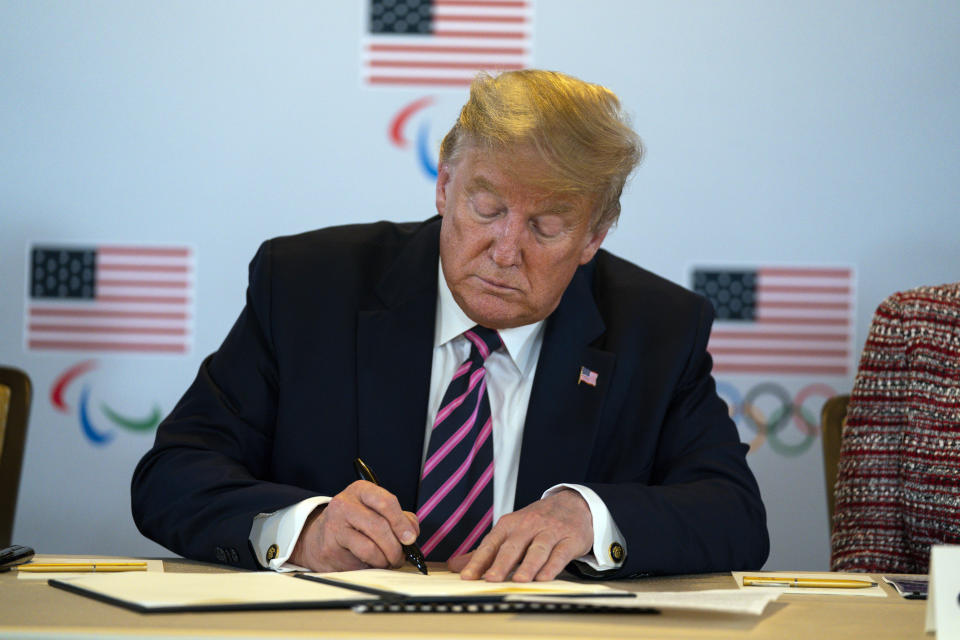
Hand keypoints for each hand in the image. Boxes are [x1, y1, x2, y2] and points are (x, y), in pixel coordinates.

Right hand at [288, 480, 418, 571]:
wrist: (321, 537)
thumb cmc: (356, 523)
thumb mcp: (377, 512)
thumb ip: (400, 518)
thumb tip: (412, 533)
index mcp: (361, 490)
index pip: (386, 502)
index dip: (401, 522)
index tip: (410, 538)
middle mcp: (345, 503)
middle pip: (379, 526)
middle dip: (395, 547)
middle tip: (400, 556)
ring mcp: (335, 525)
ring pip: (370, 547)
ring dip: (385, 559)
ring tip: (387, 561)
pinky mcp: (330, 547)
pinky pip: (358, 561)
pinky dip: (371, 565)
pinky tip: (371, 563)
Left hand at [448, 489, 592, 581]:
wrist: (573, 505)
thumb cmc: (537, 522)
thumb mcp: (511, 531)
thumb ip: (485, 551)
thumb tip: (455, 566)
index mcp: (510, 524)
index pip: (491, 543)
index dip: (479, 561)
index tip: (467, 577)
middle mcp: (529, 526)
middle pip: (513, 546)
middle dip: (501, 563)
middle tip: (491, 580)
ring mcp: (550, 532)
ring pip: (537, 549)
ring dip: (528, 565)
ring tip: (519, 580)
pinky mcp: (570, 540)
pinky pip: (560, 554)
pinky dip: (552, 566)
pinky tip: (544, 578)